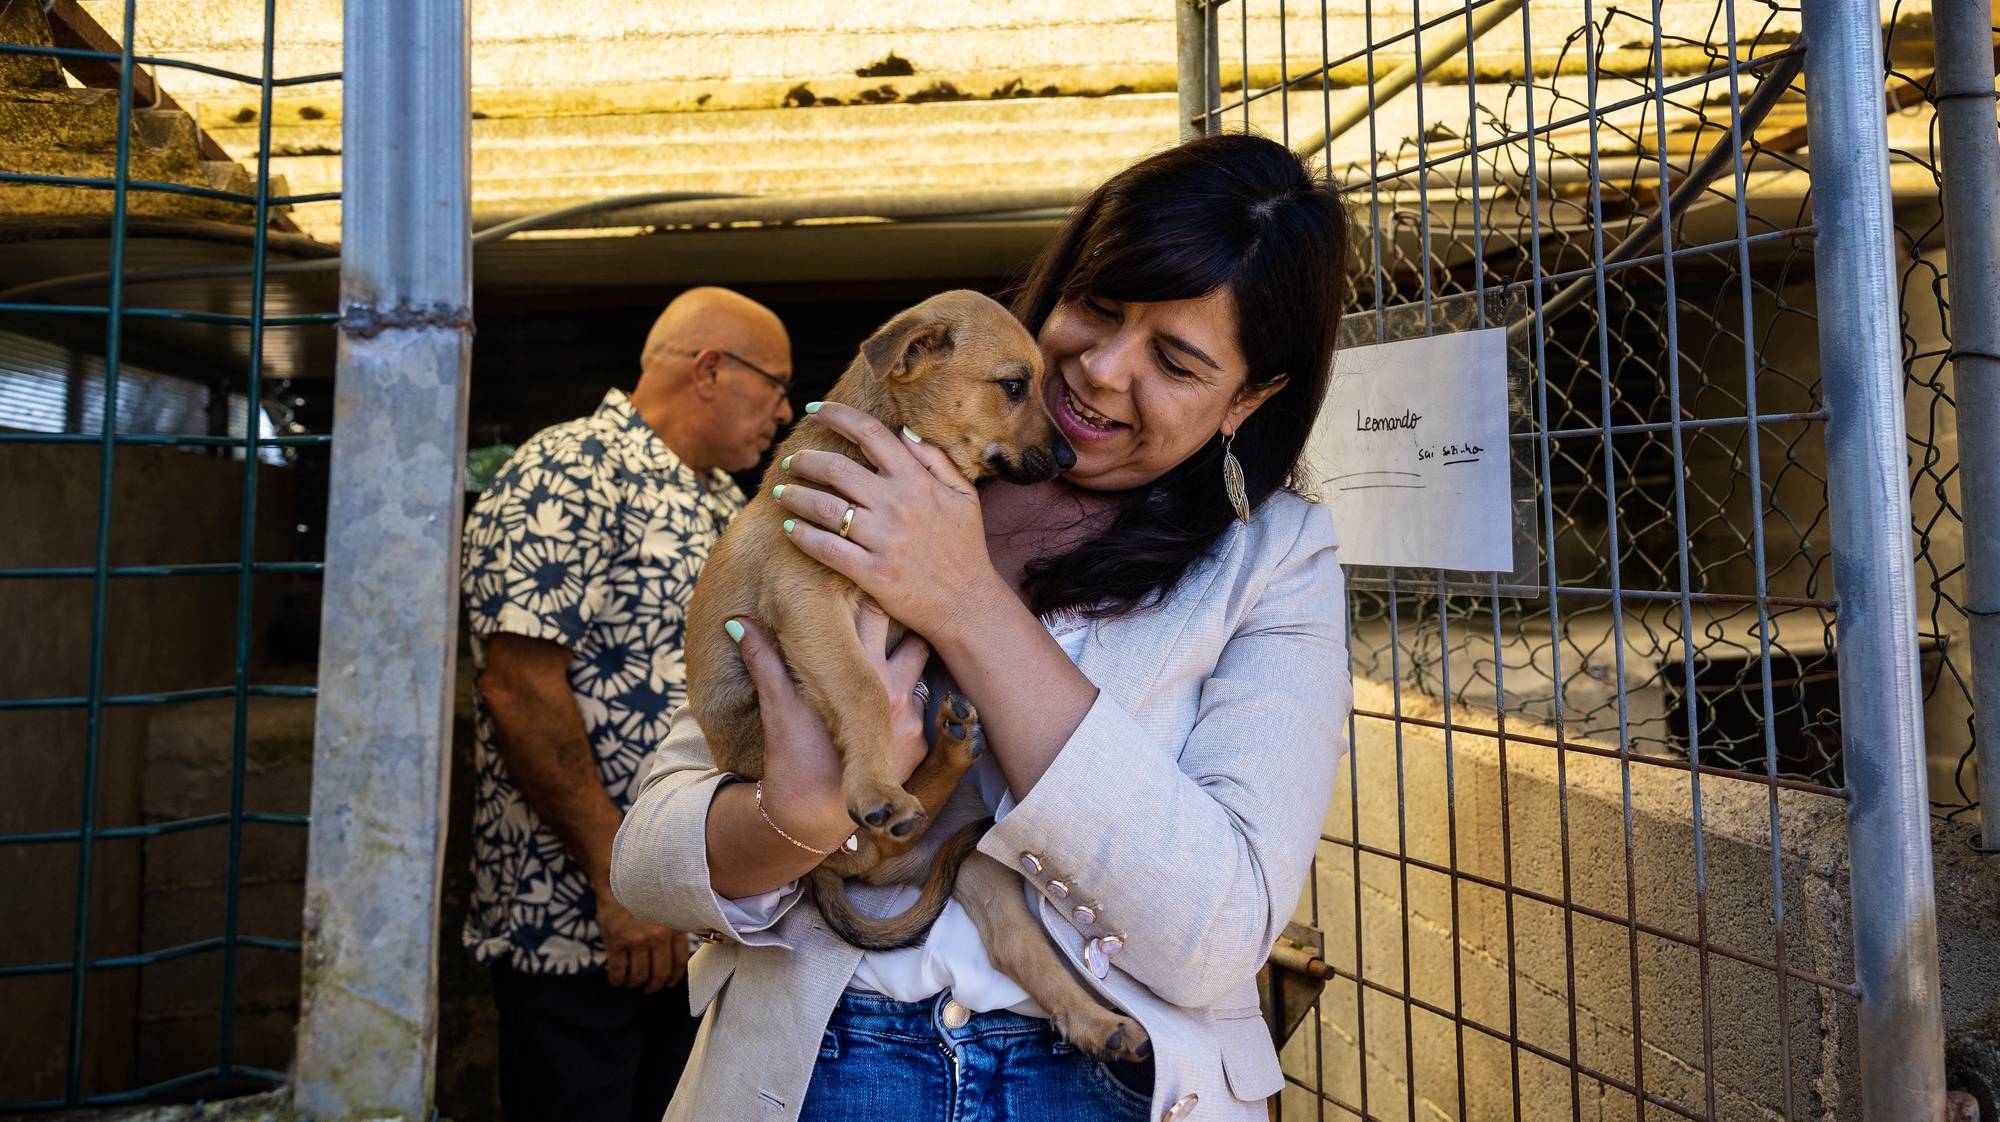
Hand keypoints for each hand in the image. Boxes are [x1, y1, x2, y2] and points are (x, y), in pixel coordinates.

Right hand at [596, 891, 687, 992]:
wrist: (617, 878)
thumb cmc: (643, 894)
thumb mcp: (667, 908)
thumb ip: (674, 928)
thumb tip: (678, 952)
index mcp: (674, 928)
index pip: (680, 962)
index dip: (673, 978)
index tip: (668, 983)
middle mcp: (658, 936)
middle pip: (660, 974)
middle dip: (653, 986)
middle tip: (647, 989)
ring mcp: (637, 940)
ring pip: (639, 976)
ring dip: (634, 985)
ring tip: (631, 984)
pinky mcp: (616, 941)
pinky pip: (618, 971)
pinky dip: (617, 981)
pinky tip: (616, 981)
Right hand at [729, 602, 931, 844]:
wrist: (816, 817)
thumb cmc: (794, 758)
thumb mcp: (777, 706)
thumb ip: (763, 659)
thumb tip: (737, 621)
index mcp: (862, 679)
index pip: (877, 615)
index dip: (871, 594)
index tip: (864, 582)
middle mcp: (895, 694)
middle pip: (913, 633)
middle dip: (901, 621)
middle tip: (886, 605)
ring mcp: (913, 718)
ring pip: (924, 665)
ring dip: (910, 653)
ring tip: (894, 644)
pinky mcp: (921, 741)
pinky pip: (924, 699)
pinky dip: (911, 690)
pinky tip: (894, 687)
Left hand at [772, 402, 1009, 642]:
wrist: (967, 604)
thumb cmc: (964, 547)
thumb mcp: (963, 495)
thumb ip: (935, 460)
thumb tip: (904, 431)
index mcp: (917, 481)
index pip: (871, 433)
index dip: (837, 415)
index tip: (815, 411)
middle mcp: (897, 505)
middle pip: (836, 468)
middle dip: (805, 460)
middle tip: (792, 462)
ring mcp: (883, 539)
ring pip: (824, 507)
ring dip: (795, 496)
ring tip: (782, 493)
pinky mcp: (871, 572)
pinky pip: (826, 548)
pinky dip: (803, 536)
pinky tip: (790, 530)